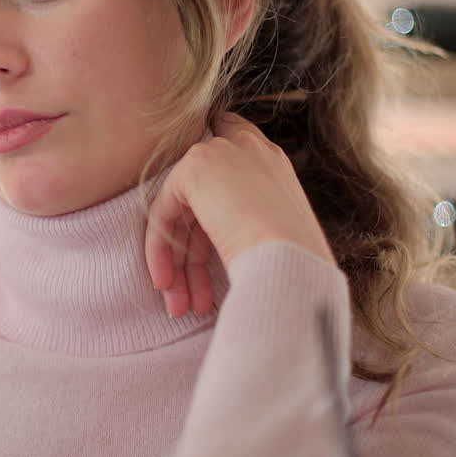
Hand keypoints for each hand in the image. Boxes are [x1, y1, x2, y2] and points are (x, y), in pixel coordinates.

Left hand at [143, 112, 334, 317]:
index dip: (208, 207)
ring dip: (176, 264)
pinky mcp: (195, 167)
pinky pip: (164, 211)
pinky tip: (166, 284)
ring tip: (180, 306)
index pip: (228, 167)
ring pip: (182, 213)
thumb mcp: (276, 234)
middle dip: (192, 259)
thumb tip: (223, 245)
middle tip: (191, 301)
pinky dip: (160, 249)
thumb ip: (244, 223)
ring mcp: (221, 154)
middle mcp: (247, 149)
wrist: (294, 256)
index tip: (195, 256)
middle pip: (201, 203)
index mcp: (271, 163)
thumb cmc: (295, 260)